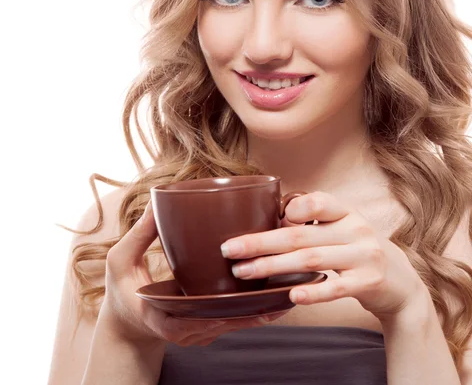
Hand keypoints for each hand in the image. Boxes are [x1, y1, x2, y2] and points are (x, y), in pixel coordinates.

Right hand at [101, 200, 289, 347]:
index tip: (250, 298)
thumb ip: (139, 234)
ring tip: (287, 300)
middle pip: (225, 325)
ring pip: (232, 326)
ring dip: (258, 314)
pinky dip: (250, 312)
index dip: (227, 312)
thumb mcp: (120, 262)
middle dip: (253, 313)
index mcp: (164, 320)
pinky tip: (273, 300)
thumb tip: (158, 201)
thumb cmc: (121, 291)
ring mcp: (196, 333)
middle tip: (281, 298)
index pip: (199, 320)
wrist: (123, 323)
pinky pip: (230, 322)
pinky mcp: (204, 329)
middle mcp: (185, 332)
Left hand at [220, 191, 427, 322]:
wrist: (402, 283)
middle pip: (302, 235)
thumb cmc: (359, 251)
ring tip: (244, 272)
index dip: (290, 210)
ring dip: (273, 266)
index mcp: (348, 211)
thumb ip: (316, 224)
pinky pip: (337, 287)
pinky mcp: (369, 282)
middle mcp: (357, 229)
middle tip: (229, 249)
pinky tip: (291, 296)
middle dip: (261, 242)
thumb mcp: (345, 229)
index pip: (318, 201)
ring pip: (312, 259)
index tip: (263, 220)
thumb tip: (270, 224)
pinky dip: (313, 292)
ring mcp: (364, 256)